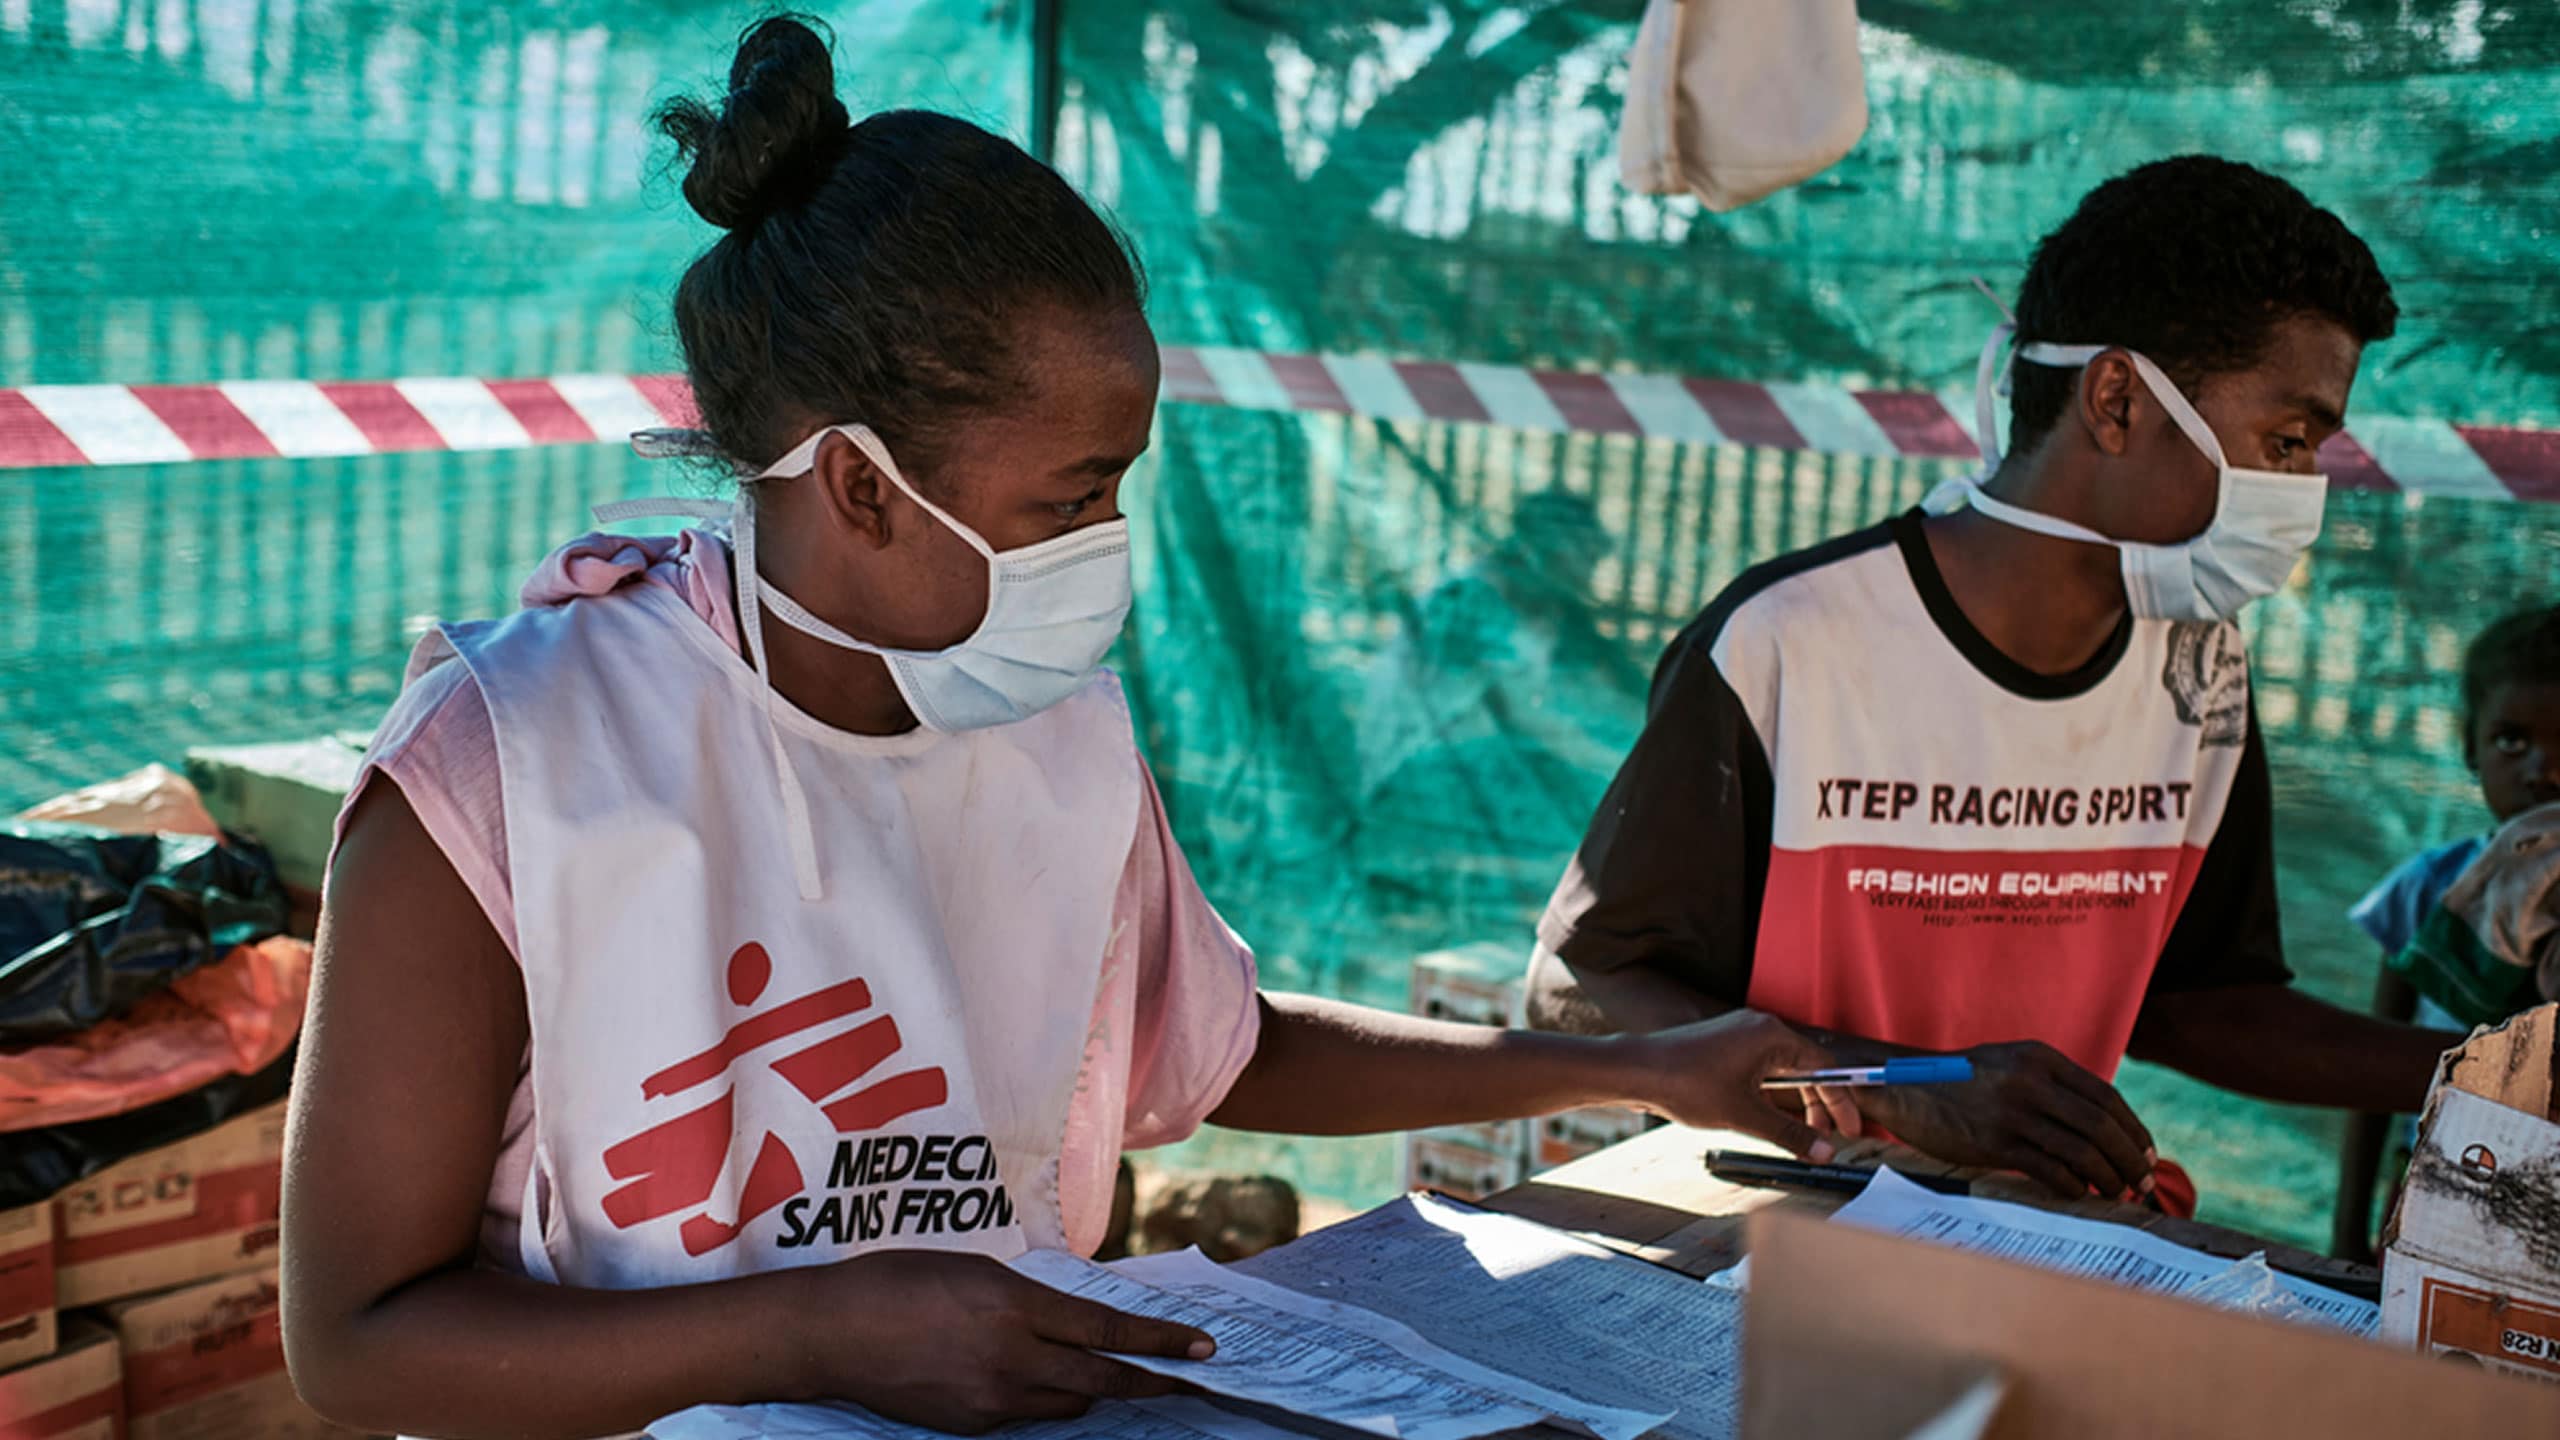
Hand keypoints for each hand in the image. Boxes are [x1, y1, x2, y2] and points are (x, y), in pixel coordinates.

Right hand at [801, 1249, 1213, 1433]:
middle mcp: (1010, 1361)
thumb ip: (1030, 1301)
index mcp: (1014, 1308)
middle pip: (1101, 1381)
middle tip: (1189, 1381)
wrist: (832, 1334)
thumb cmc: (898, 1282)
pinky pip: (1025, 1416)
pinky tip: (1026, 1378)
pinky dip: (1039, 1398)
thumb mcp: (975, 1271)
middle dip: (1151, 1381)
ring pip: (1067, 1404)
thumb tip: (1073, 1323)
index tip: (1203, 1350)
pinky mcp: (969, 1427)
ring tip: (1100, 1370)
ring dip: (1090, 1388)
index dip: (1159, 1343)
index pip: (1106, 1332)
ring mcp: (990, 1402)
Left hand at [1624, 1010, 1863, 1158]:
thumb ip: (1790, 1134)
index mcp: (1772, 1036)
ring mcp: (1740, 1034)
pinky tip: (1767, 1119)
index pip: (1825, 1068)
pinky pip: (1760, 1069)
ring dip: (1795, 1102)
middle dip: (1821, 1105)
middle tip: (1830, 1138)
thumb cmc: (1686, 1083)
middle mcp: (1759, 1028)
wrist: (1636, 1070)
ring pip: (1782, 1070)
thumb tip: (1825, 1151)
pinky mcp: (1724, 1045)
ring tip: (1801, 1135)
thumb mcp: (1745, 1115)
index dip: (1842, 1101)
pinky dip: (1771, 1094)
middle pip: (1807, 1068)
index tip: (1851, 1129)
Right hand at [1866, 1039, 2155, 1199]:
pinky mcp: (1996, 1143)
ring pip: (2083, 1150)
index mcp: (2040, 1058)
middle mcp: (2031, 1081)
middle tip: (2143, 1182)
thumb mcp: (2008, 1065)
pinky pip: (2052, 1170)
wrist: (1902, 1085)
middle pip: (2101, 1125)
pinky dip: (2075, 1187)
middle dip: (2130, 1158)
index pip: (2106, 1096)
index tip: (2147, 1153)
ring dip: (2109, 1177)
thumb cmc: (1960, 1082)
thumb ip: (2050, 1085)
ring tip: (2116, 1192)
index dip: (2134, 1129)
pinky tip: (2081, 1194)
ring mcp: (2013, 1112)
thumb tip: (2100, 1125)